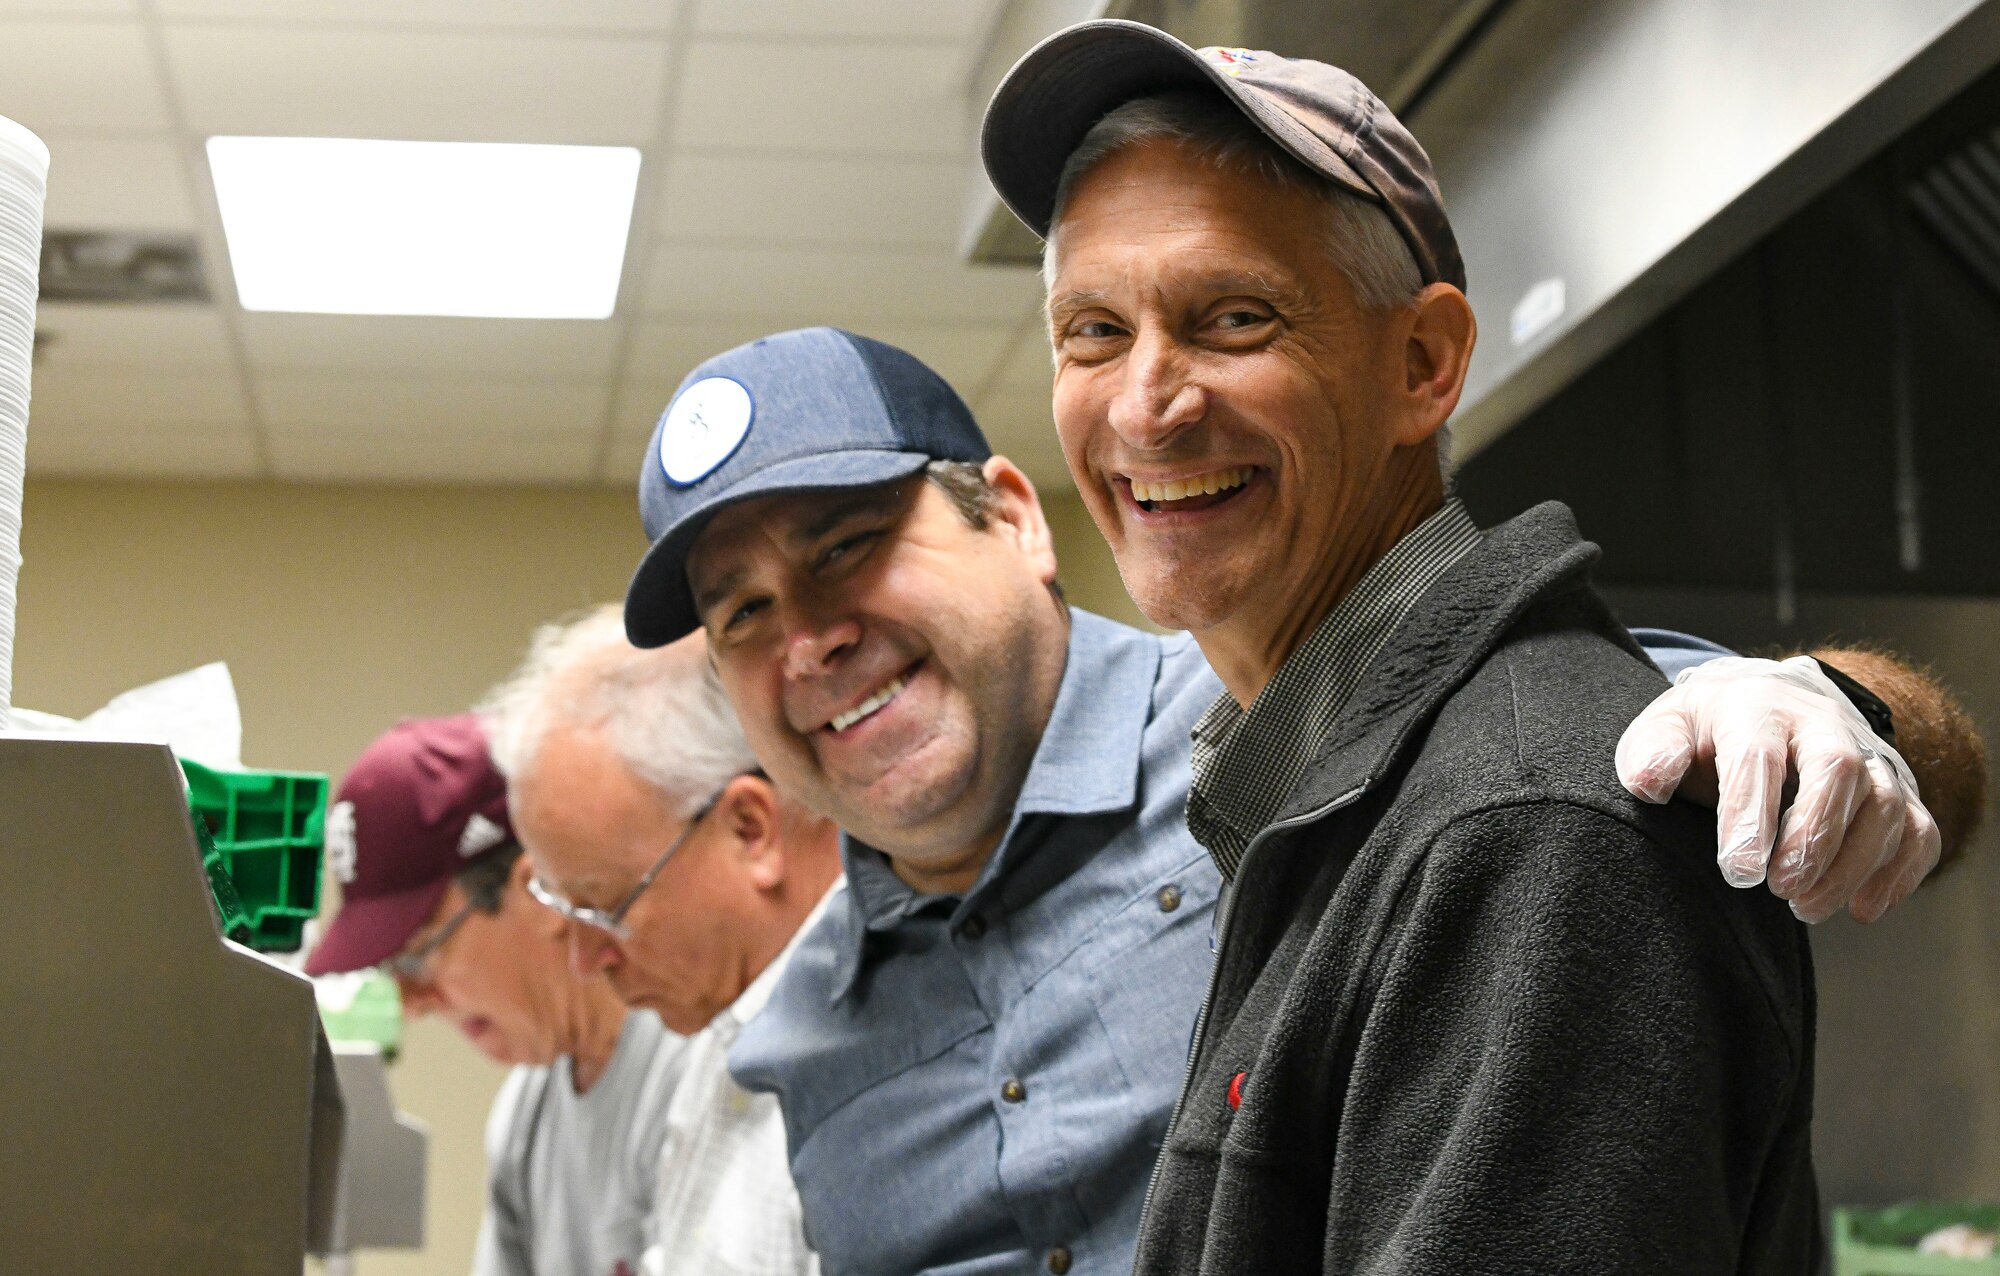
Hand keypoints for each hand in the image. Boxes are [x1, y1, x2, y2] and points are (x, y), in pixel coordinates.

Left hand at [1616, 655, 1940, 922]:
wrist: (1766, 698)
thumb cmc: (1708, 729)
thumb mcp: (1666, 728)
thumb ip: (1652, 753)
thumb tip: (1648, 783)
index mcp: (1757, 708)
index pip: (1759, 757)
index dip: (1751, 816)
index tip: (1738, 872)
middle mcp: (1822, 723)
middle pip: (1838, 772)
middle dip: (1814, 839)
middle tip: (1781, 890)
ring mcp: (1868, 754)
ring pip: (1886, 803)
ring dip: (1853, 865)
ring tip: (1806, 908)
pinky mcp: (1898, 787)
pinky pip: (1920, 828)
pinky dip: (1901, 872)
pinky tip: (1864, 908)